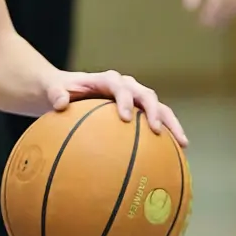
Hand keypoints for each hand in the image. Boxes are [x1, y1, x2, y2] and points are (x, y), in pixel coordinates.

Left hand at [43, 69, 187, 146]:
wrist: (67, 91)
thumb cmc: (59, 92)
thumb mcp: (53, 91)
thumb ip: (55, 94)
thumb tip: (60, 103)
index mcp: (106, 80)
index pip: (119, 86)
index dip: (124, 99)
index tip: (125, 117)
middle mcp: (126, 86)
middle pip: (146, 95)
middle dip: (154, 111)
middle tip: (157, 130)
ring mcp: (135, 98)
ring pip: (159, 108)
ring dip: (171, 123)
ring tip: (182, 144)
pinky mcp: (139, 111)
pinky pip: (156, 121)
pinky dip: (167, 135)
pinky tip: (176, 155)